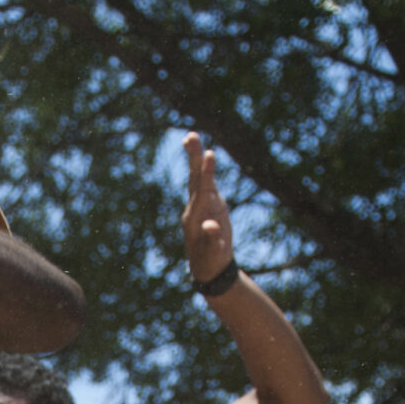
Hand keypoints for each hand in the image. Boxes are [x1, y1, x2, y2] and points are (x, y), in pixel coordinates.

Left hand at [180, 132, 234, 284]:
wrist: (208, 268)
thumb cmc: (211, 261)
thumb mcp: (213, 253)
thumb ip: (213, 239)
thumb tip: (211, 226)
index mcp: (196, 216)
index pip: (202, 190)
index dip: (207, 173)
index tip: (209, 154)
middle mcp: (196, 207)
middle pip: (195, 178)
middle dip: (194, 157)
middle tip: (191, 135)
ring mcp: (202, 205)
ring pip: (198, 178)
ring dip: (196, 158)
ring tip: (191, 137)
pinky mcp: (210, 205)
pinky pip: (206, 183)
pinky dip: (205, 169)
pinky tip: (202, 155)